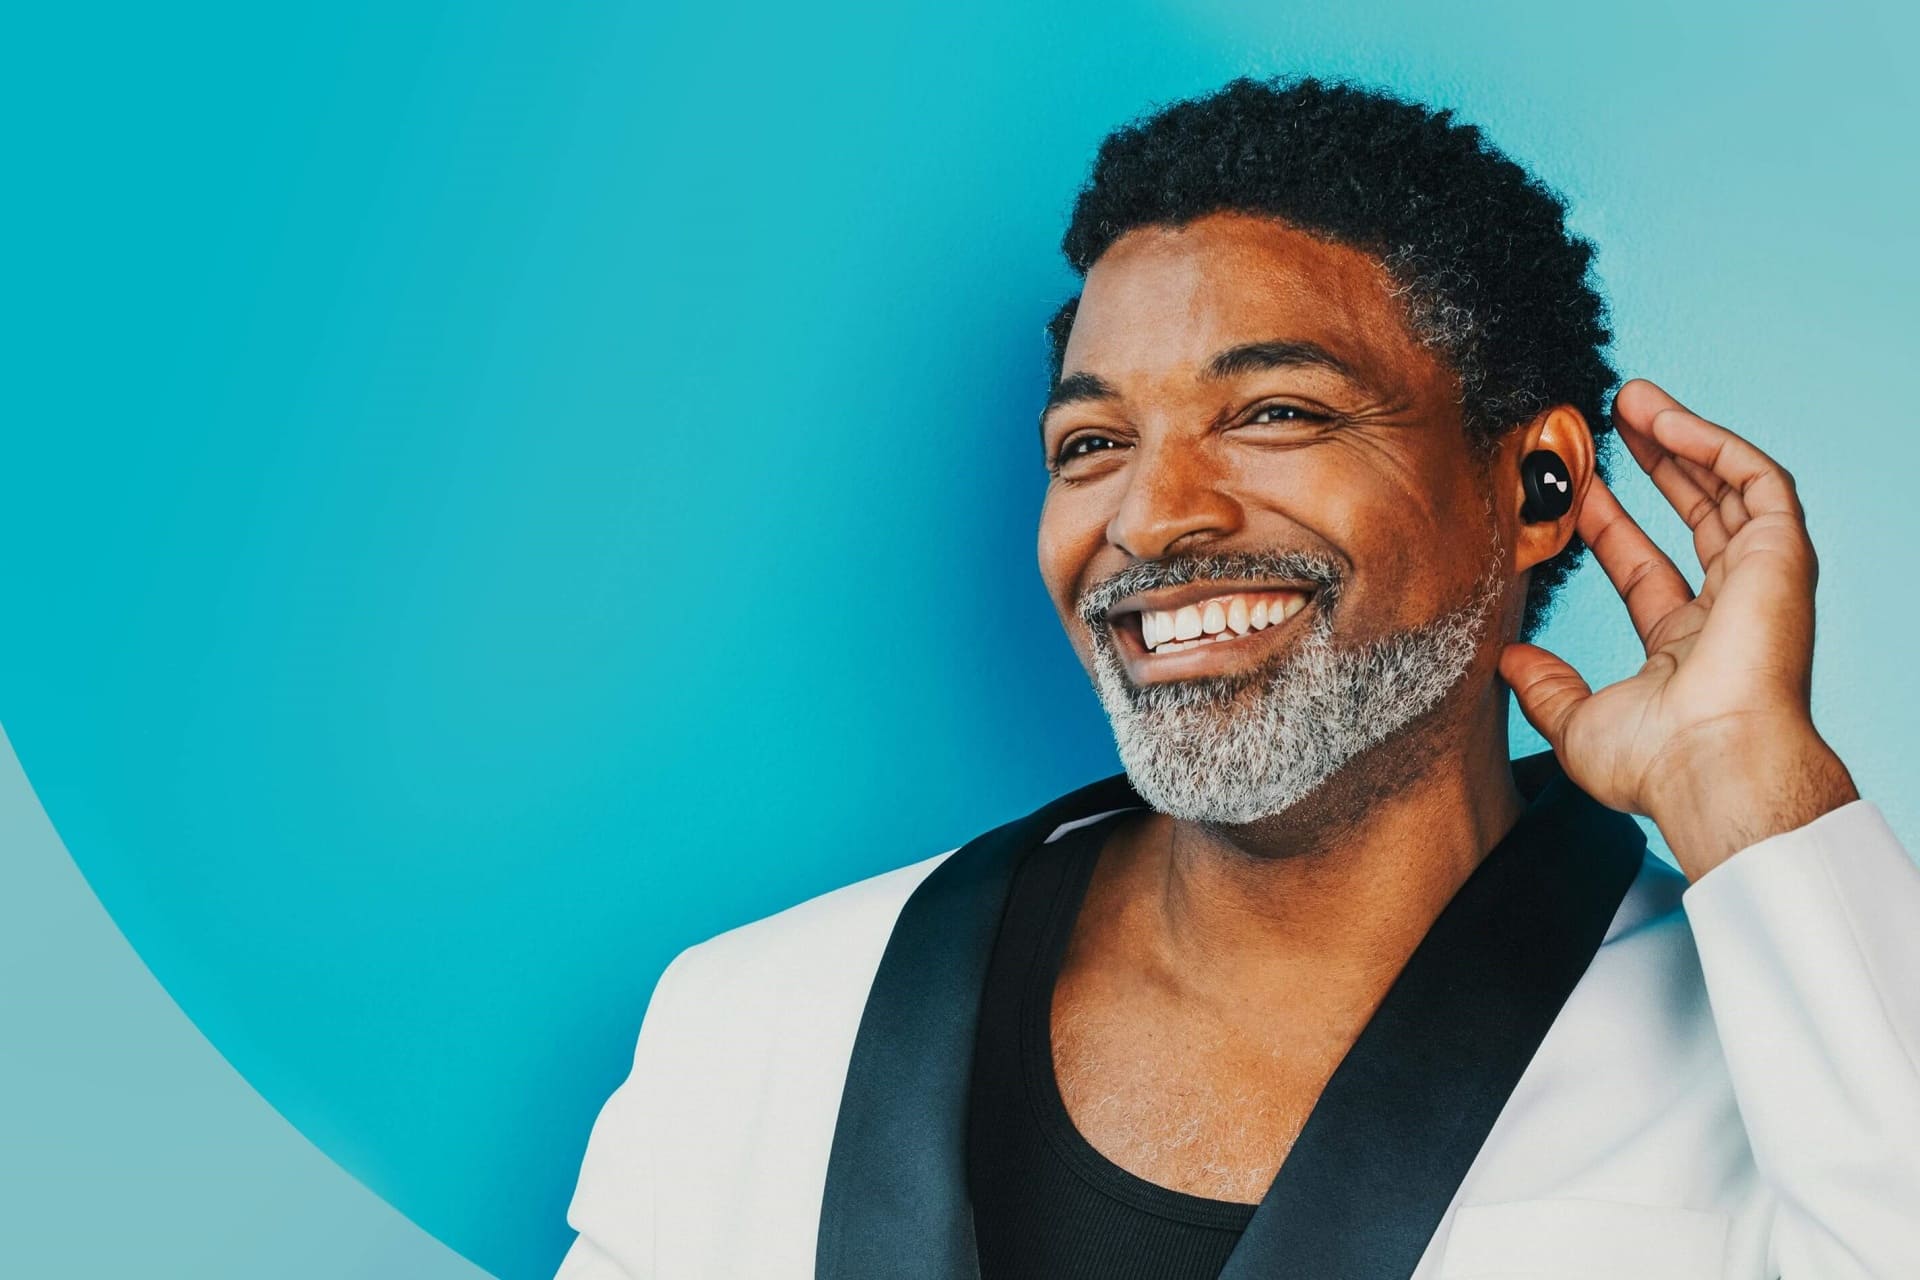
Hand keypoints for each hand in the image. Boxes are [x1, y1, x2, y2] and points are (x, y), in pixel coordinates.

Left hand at [1498, 378, 1857, 881]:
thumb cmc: (1657, 764)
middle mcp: (1729, 609)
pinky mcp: (1783, 554)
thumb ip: (1544, 687)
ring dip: (1682, 438)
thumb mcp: (1576, 723)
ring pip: (1728, 487)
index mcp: (1687, 648)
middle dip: (1654, 465)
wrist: (1713, 767)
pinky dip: (1713, 445)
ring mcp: (1760, 579)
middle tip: (1612, 421)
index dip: (1609, 525)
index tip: (1575, 488)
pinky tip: (1664, 421)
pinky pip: (1756, 479)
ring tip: (1632, 398)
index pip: (1645, 568)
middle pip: (1695, 515)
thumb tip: (1509, 660)